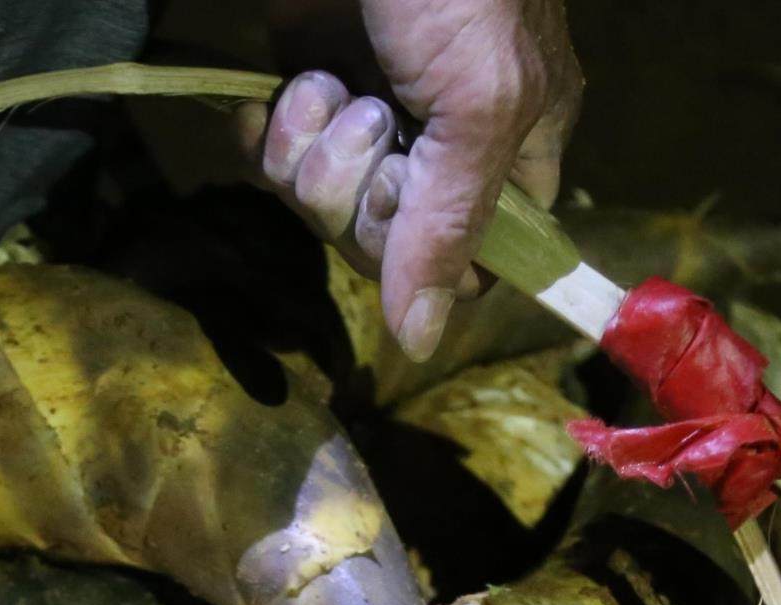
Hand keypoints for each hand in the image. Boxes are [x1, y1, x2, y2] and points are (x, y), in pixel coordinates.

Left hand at [240, 1, 581, 362]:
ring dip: (311, 154)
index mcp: (511, 148)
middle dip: (357, 195)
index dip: (430, 259)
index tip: (410, 218)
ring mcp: (367, 117)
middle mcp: (438, 144)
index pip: (473, 261)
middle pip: (386, 244)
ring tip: (322, 88)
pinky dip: (269, 133)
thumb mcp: (480, 102)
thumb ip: (452, 225)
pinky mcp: (304, 93)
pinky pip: (274, 165)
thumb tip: (422, 340)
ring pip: (324, 206)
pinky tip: (276, 93)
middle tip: (366, 127)